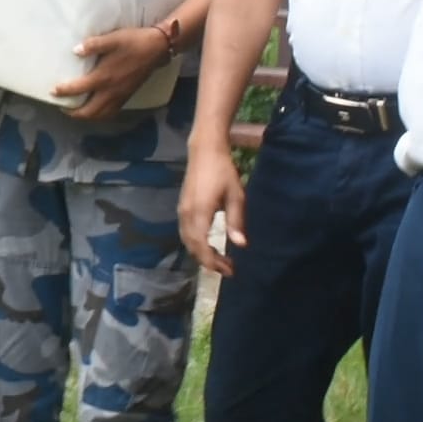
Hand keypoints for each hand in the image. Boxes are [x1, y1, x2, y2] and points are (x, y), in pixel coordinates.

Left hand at [54, 26, 168, 119]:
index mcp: (104, 77)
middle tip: (62, 107)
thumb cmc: (133, 42)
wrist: (157, 48)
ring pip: (101, 115)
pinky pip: (111, 112)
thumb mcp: (112, 39)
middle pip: (89, 112)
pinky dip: (100, 115)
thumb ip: (93, 45)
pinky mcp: (127, 96)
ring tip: (76, 111)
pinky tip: (96, 109)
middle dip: (74, 113)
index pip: (79, 89)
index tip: (53, 91)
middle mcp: (111, 91)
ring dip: (86, 116)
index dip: (64, 92)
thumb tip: (75, 51)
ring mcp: (120, 96)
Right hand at [179, 141, 248, 275]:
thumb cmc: (223, 172)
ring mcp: (182, 210)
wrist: (204, 151)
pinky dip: (196, 243)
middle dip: (208, 261)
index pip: (201, 244)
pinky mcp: (183, 207)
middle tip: (228, 269)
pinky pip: (186, 232)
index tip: (229, 270)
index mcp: (199, 212)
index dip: (212, 261)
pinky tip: (209, 244)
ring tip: (220, 260)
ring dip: (201, 253)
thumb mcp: (236, 196)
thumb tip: (240, 245)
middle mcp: (186, 214)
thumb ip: (236, 221)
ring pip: (187, 240)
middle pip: (192, 245)